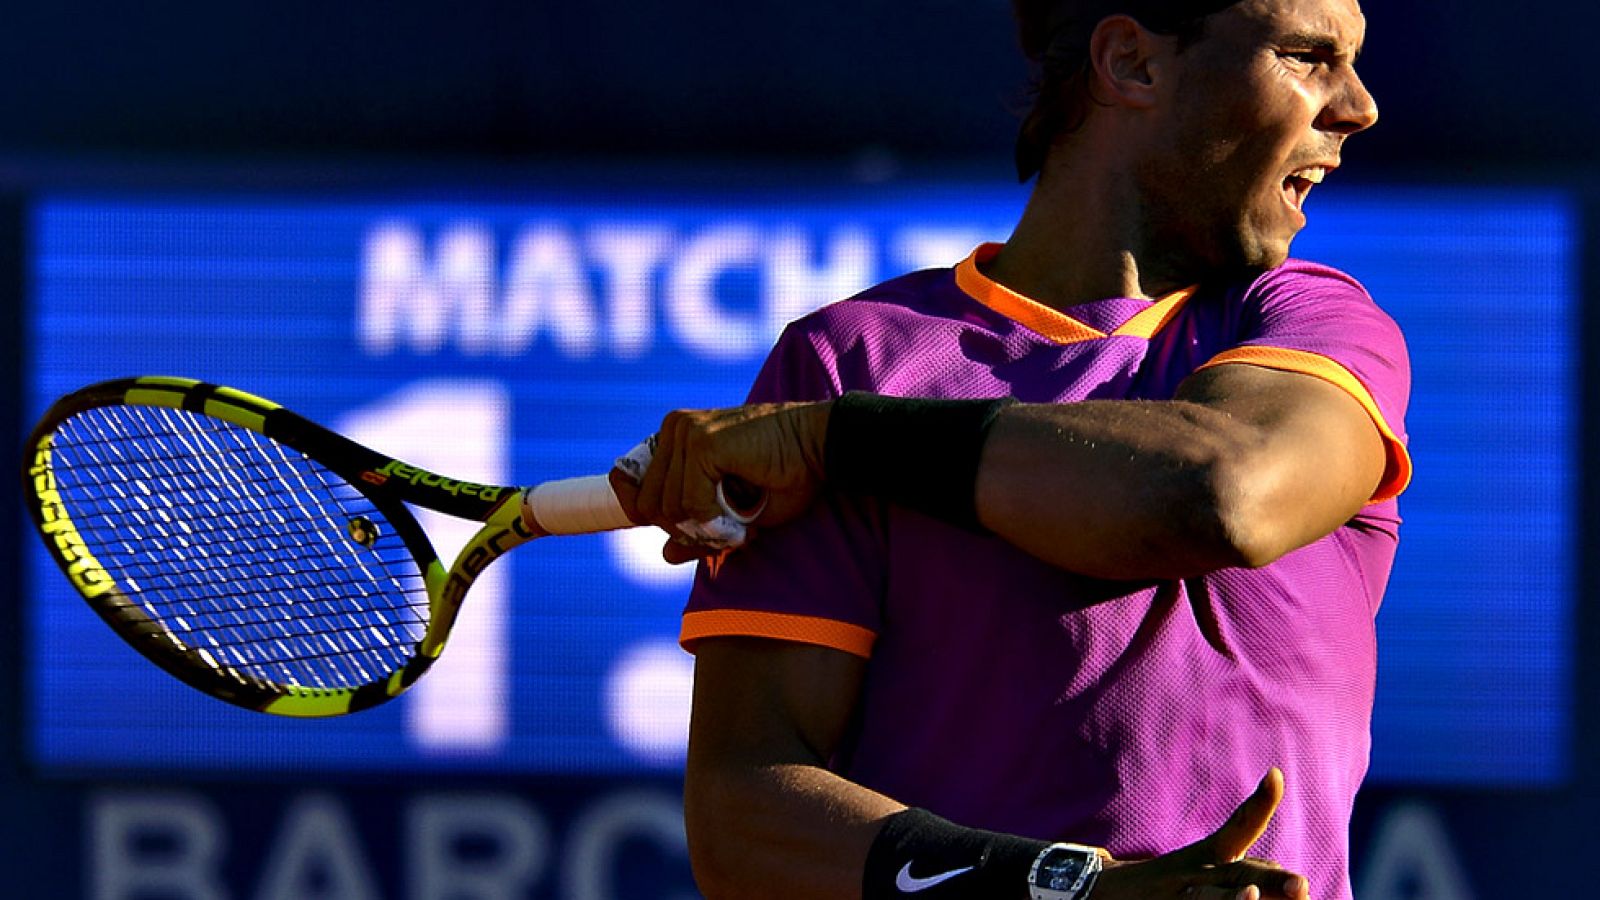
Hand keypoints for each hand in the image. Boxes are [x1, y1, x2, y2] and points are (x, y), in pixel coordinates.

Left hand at [613, 401, 831, 562]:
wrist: (822, 446)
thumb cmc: (785, 475)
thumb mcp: (734, 512)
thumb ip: (697, 528)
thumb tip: (665, 554)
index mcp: (675, 436)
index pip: (628, 482)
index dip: (640, 513)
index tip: (676, 532)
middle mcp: (674, 428)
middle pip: (647, 505)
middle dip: (685, 529)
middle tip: (726, 530)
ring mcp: (685, 432)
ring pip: (667, 507)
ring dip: (705, 528)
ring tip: (740, 522)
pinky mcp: (703, 443)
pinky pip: (691, 503)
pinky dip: (716, 521)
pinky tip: (742, 517)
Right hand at [1090, 769, 1310, 899]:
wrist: (1099, 893)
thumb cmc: (1167, 888)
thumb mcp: (1200, 871)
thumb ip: (1244, 875)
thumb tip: (1299, 889)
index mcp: (1206, 857)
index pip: (1237, 828)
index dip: (1259, 803)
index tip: (1276, 774)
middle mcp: (1195, 874)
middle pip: (1237, 872)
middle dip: (1270, 879)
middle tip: (1302, 885)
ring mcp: (1178, 896)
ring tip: (1249, 897)